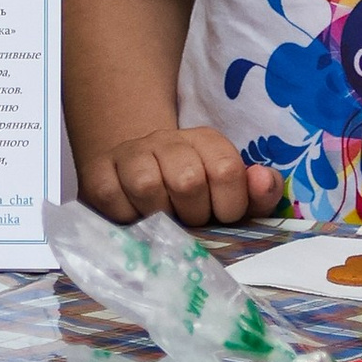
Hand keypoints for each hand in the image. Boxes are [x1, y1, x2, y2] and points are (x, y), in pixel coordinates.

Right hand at [81, 126, 281, 228]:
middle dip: (194, 214)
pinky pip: (113, 199)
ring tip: (163, 220)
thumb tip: (262, 180)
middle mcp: (167, 140)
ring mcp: (131, 153)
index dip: (229, 206)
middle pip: (188, 181)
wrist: (135, 171)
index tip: (221, 216)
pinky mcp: (99, 171)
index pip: (227, 170)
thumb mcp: (231, 194)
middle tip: (190, 221)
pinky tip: (134, 217)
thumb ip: (258, 192)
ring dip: (159, 216)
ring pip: (148, 187)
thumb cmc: (194, 194)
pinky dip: (126, 218)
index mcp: (205, 141)